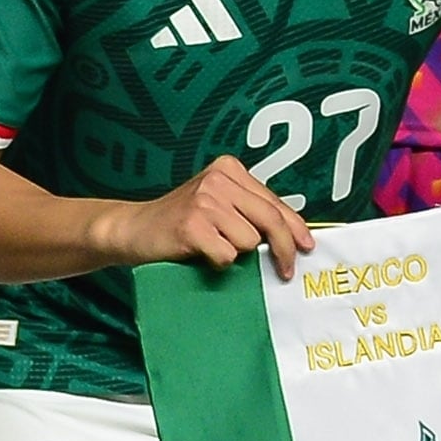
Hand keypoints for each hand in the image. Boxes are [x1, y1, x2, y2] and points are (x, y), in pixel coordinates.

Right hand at [104, 156, 310, 270]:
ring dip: (236, 254)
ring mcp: (204, 200)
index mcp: (229, 170)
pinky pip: (227, 254)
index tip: (307, 246)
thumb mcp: (218, 206)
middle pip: (270, 220)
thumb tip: (293, 236)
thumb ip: (250, 212)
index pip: (274, 202)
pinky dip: (218, 262)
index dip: (295, 228)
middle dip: (283, 249)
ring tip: (213, 248)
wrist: (134, 229)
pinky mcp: (192, 225)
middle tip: (286, 271)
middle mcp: (218, 180)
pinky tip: (201, 254)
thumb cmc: (181, 223)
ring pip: (248, 241)